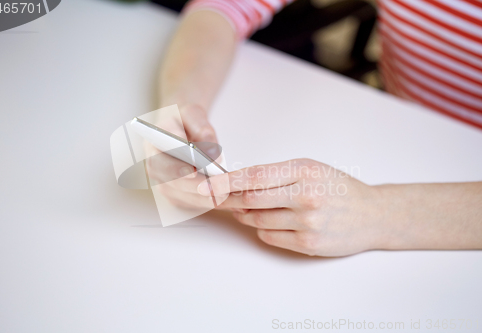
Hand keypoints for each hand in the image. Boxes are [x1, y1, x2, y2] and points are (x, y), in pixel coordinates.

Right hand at [145, 104, 221, 209]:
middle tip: (216, 187)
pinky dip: (210, 202)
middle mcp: (155, 168)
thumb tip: (211, 151)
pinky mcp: (177, 195)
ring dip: (203, 198)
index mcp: (152, 145)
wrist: (182, 129)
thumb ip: (200, 126)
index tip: (193, 170)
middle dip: (195, 186)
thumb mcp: (192, 113)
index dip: (175, 168)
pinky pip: (192, 203)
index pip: (158, 160)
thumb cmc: (185, 121)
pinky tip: (227, 198)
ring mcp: (164, 184)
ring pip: (181, 196)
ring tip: (226, 194)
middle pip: (170, 183)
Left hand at [197, 159, 384, 255]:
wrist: (372, 214)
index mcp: (305, 171)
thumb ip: (276, 175)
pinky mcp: (308, 244)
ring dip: (246, 215)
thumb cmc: (338, 188)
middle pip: (250, 199)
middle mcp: (306, 196)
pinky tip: (274, 221)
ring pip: (257, 220)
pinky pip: (269, 237)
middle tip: (217, 197)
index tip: (206, 184)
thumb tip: (237, 183)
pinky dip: (262, 229)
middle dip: (228, 199)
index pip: (255, 175)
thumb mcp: (310, 169)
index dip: (226, 181)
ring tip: (252, 208)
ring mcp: (308, 222)